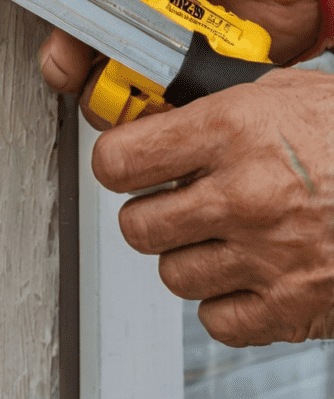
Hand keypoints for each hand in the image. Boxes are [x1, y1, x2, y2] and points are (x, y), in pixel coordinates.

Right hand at [29, 0, 321, 109]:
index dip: (64, 29)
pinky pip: (177, 96)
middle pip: (93, 49)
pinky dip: (173, 104)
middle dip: (87, 70)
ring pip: (128, 81)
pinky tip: (179, 93)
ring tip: (143, 85)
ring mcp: (173, 35)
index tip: (60, 52)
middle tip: (96, 74)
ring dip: (127, 93)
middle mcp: (140, 0)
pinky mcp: (206, 65)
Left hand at [95, 67, 333, 345]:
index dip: (116, 160)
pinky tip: (247, 269)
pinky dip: (224, 299)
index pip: (121, 159)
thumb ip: (222, 101)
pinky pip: (216, 319)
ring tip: (218, 232)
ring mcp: (267, 256)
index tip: (125, 161)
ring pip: (172, 273)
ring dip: (187, 254)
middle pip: (137, 225)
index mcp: (233, 130)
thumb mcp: (288, 91)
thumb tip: (165, 110)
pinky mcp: (293, 307)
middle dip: (148, 210)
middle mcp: (243, 195)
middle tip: (172, 199)